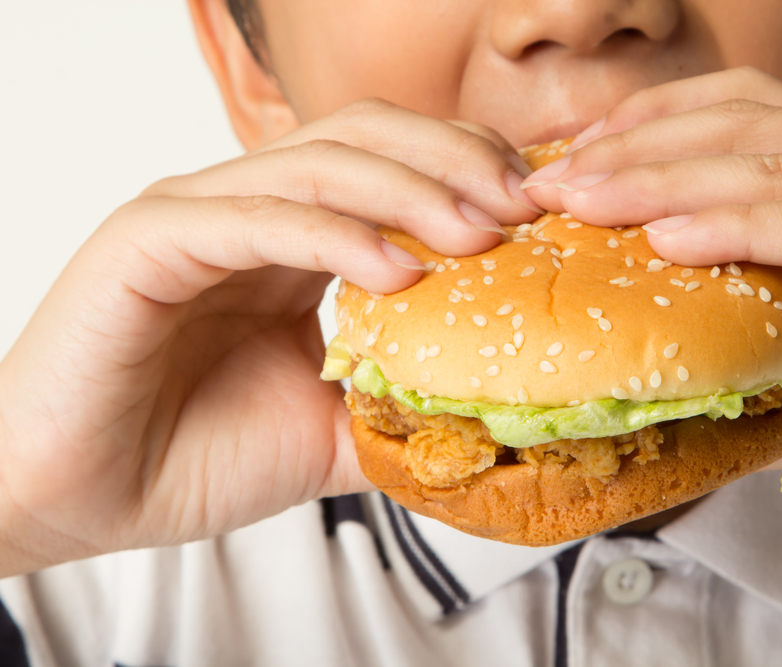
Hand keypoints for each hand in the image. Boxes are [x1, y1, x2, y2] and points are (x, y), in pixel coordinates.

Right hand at [0, 99, 540, 575]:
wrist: (82, 498)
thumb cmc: (192, 455)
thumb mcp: (329, 427)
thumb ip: (398, 406)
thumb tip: (488, 416)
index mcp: (289, 235)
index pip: (389, 161)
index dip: (465, 169)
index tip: (536, 210)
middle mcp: (246, 206)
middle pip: (363, 135)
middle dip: (452, 161)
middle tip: (523, 207)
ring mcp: (194, 213)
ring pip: (315, 163)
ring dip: (408, 191)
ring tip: (479, 234)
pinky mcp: (147, 240)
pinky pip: (254, 217)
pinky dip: (332, 235)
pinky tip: (395, 269)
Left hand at [524, 67, 781, 482]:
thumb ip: (775, 383)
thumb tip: (692, 409)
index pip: (740, 124)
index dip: (647, 136)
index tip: (567, 171)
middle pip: (740, 129)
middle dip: (631, 152)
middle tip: (544, 186)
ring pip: (772, 166)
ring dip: (662, 180)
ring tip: (579, 203)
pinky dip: (744, 226)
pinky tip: (669, 238)